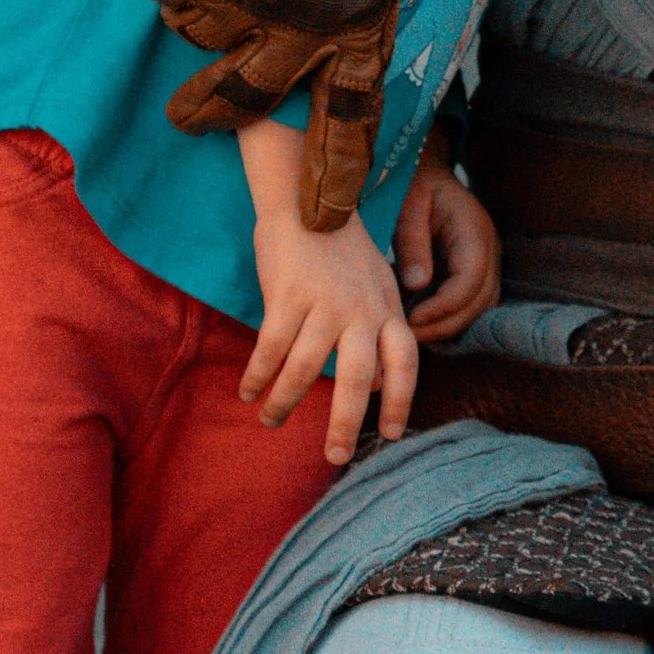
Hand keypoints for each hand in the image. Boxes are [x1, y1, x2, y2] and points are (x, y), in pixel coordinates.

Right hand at [140, 0, 411, 231]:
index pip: (350, 123)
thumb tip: (356, 67)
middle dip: (208, 113)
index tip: (323, 223)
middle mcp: (303, 26)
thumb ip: (365, 18)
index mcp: (358, 29)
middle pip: (245, 100)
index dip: (333, 177)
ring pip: (201, 39)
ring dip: (203, 10)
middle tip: (186, 119)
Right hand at [239, 123, 419, 465]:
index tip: (393, 433)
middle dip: (346, 422)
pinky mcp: (288, 296)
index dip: (401, 399)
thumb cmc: (340, 249)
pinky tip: (248, 391)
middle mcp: (361, 309)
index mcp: (387, 308)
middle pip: (358, 377)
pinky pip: (272, 348)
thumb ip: (378, 333)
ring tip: (271, 421)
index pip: (405, 362)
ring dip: (285, 402)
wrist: (308, 199)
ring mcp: (325, 303)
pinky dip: (259, 375)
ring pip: (305, 369)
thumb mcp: (376, 286)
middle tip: (335, 455)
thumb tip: (370, 388)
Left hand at [392, 146, 501, 344]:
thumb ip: (412, 242)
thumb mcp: (407, 205)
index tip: (411, 319)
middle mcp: (488, 248)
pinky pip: (472, 303)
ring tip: (414, 333)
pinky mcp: (476, 271)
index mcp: (473, 229)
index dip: (444, 306)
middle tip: (409, 336)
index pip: (470, 280)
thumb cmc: (413, 185)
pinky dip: (451, 318)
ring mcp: (486, 261)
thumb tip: (417, 285)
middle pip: (481, 301)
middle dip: (446, 324)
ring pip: (481, 307)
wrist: (424, 172)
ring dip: (450, 325)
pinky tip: (423, 323)